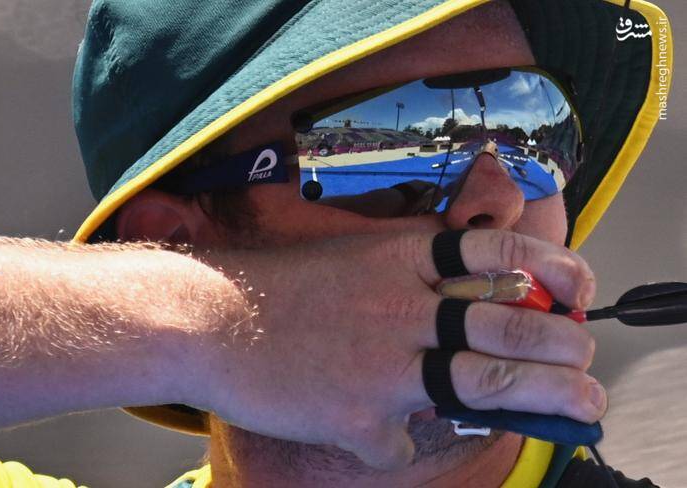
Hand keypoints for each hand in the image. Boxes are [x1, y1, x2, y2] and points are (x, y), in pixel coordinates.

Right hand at [195, 230, 601, 469]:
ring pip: (488, 383)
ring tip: (580, 404)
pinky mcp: (358, 417)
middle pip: (509, 325)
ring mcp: (384, 366)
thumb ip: (406, 272)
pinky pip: (401, 440)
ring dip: (545, 395)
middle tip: (587, 357)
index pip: (497, 254)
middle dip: (565, 344)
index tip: (582, 286)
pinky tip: (381, 431)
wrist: (210, 320)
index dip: (552, 269)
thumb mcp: (349, 257)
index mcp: (400, 259)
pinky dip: (399, 439)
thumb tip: (462, 295)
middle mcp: (402, 308)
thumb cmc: (276, 286)